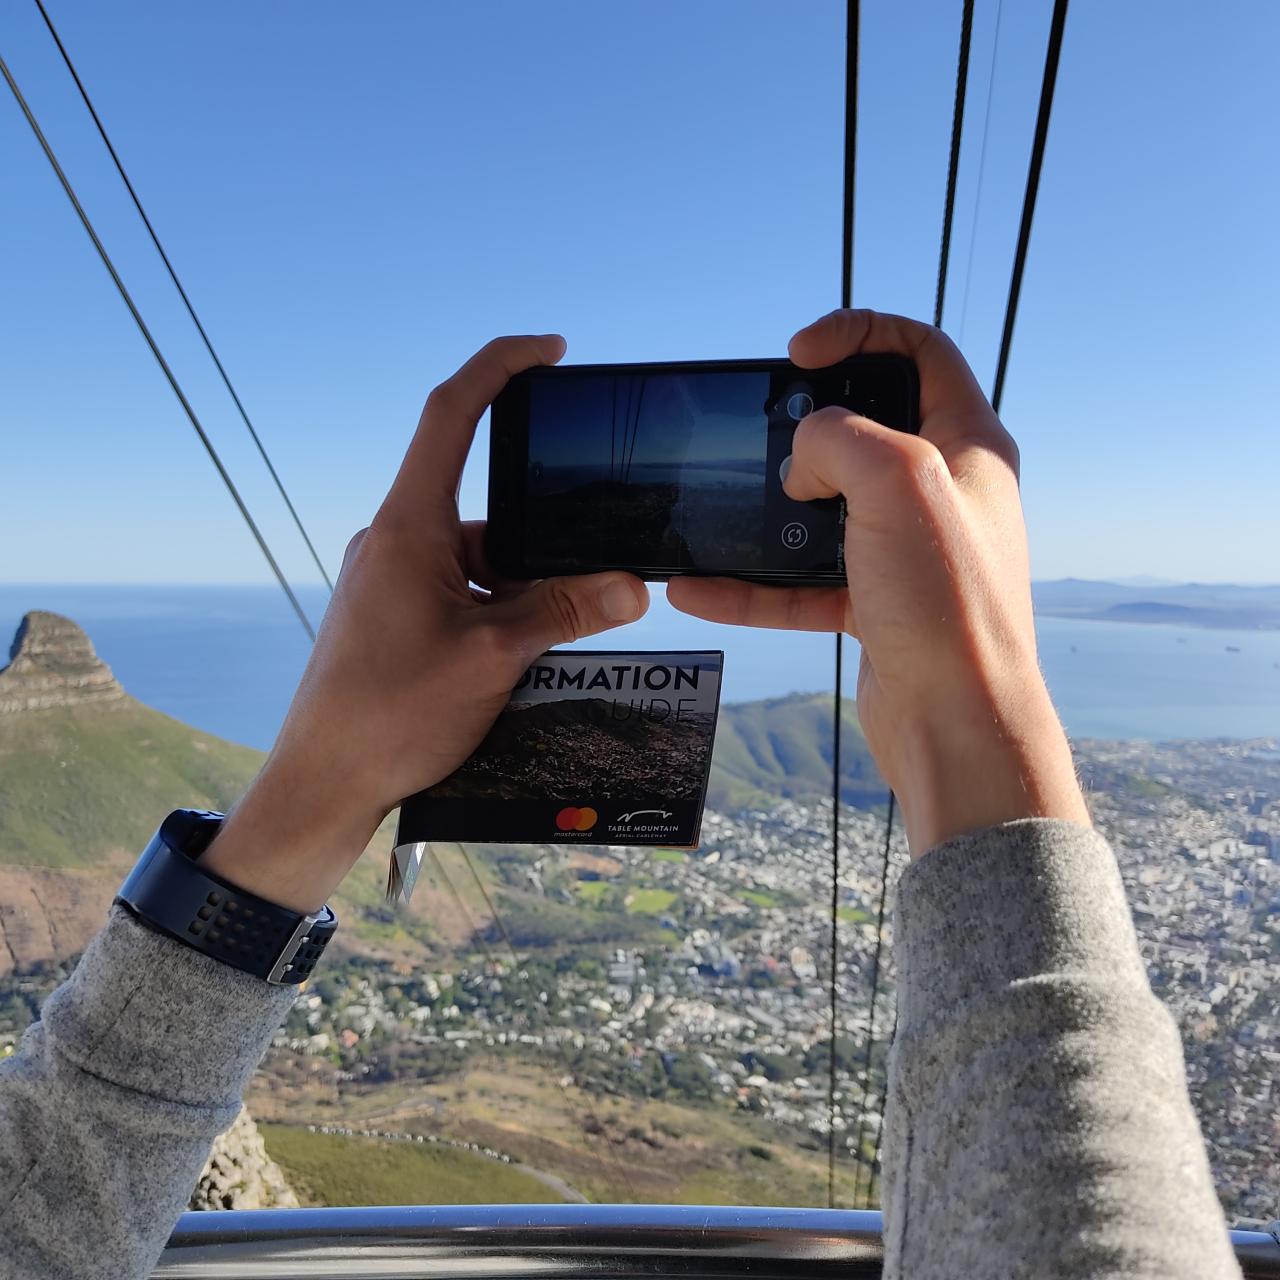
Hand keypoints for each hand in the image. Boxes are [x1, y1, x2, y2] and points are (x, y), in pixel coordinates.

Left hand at [202, 335, 648, 909]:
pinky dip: (498, 612)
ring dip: (523, 591)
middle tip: (592, 576)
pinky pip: (460, 591)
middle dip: (543, 541)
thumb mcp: (493, 659)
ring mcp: (391, 579)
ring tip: (555, 644)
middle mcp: (395, 541)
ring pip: (478, 560)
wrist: (322, 783)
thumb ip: (563, 612)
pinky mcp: (392, 614)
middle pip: (486, 508)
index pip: (451, 415)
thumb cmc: (391, 715)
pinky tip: (526, 660)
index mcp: (409, 528)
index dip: (500, 367)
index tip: (550, 350)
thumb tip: (630, 585)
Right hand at [667, 309, 1088, 856]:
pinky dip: (752, 585)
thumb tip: (803, 457)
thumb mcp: (898, 484)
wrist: (956, 723)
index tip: (798, 352)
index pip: (919, 352)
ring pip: (824, 512)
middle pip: (864, 429)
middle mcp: (940, 494)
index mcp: (967, 445)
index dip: (858, 333)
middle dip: (804, 428)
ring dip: (766, 512)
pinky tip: (698, 588)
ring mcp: (905, 552)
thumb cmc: (950, 605)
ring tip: (719, 510)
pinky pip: (800, 584)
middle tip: (764, 435)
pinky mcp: (873, 605)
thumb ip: (840, 438)